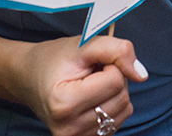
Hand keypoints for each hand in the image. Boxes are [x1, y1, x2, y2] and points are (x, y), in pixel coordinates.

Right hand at [16, 34, 147, 135]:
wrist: (30, 79)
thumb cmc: (55, 60)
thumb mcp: (84, 44)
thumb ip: (117, 50)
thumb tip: (141, 74)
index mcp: (64, 104)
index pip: (115, 80)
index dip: (109, 64)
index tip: (90, 64)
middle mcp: (69, 128)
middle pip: (121, 96)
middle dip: (112, 78)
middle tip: (89, 74)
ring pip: (124, 109)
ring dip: (113, 92)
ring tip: (89, 86)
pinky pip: (118, 121)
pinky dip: (111, 106)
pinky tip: (91, 100)